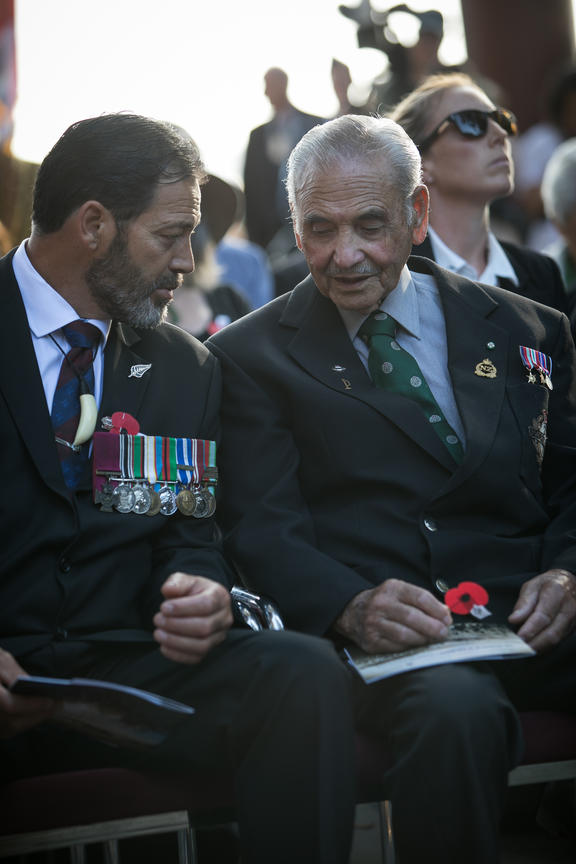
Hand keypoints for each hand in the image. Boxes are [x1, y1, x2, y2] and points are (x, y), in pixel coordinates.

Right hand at [0, 649, 54, 738]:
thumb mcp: (0, 659)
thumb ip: (14, 673)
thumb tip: (33, 685)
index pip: (9, 705)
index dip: (30, 705)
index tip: (50, 701)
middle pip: (11, 722)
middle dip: (36, 715)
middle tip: (56, 706)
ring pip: (8, 729)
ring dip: (31, 721)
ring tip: (50, 709)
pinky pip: (5, 730)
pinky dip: (21, 723)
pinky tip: (35, 714)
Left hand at [153, 573, 232, 663]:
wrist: (198, 603)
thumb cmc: (192, 592)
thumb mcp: (185, 580)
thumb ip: (177, 582)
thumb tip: (168, 590)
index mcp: (219, 596)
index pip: (206, 605)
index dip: (183, 608)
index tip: (164, 607)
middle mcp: (224, 618)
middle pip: (204, 627)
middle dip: (176, 625)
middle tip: (157, 620)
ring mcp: (219, 636)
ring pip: (201, 645)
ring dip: (176, 641)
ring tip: (158, 633)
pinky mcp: (210, 650)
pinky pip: (196, 658)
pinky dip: (178, 655)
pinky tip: (164, 646)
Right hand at [334, 579, 451, 653]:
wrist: (352, 612)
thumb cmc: (383, 603)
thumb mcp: (400, 593)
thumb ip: (422, 601)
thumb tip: (445, 614)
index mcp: (392, 588)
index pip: (420, 597)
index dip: (437, 610)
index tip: (447, 618)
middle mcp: (381, 604)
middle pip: (413, 617)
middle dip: (433, 627)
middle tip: (443, 633)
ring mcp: (374, 623)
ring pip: (405, 635)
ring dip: (423, 639)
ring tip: (431, 639)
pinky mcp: (371, 641)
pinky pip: (396, 647)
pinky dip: (409, 647)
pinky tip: (416, 645)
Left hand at [508, 569, 575, 651]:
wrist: (569, 584)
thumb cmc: (548, 585)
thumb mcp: (532, 586)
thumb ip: (523, 603)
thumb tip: (514, 619)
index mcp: (556, 592)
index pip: (543, 615)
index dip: (531, 628)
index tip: (519, 637)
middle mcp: (569, 608)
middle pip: (552, 632)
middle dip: (534, 643)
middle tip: (518, 649)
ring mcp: (573, 620)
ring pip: (556, 639)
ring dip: (539, 647)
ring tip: (523, 650)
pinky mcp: (572, 628)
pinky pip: (559, 641)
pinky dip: (545, 646)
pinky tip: (534, 647)